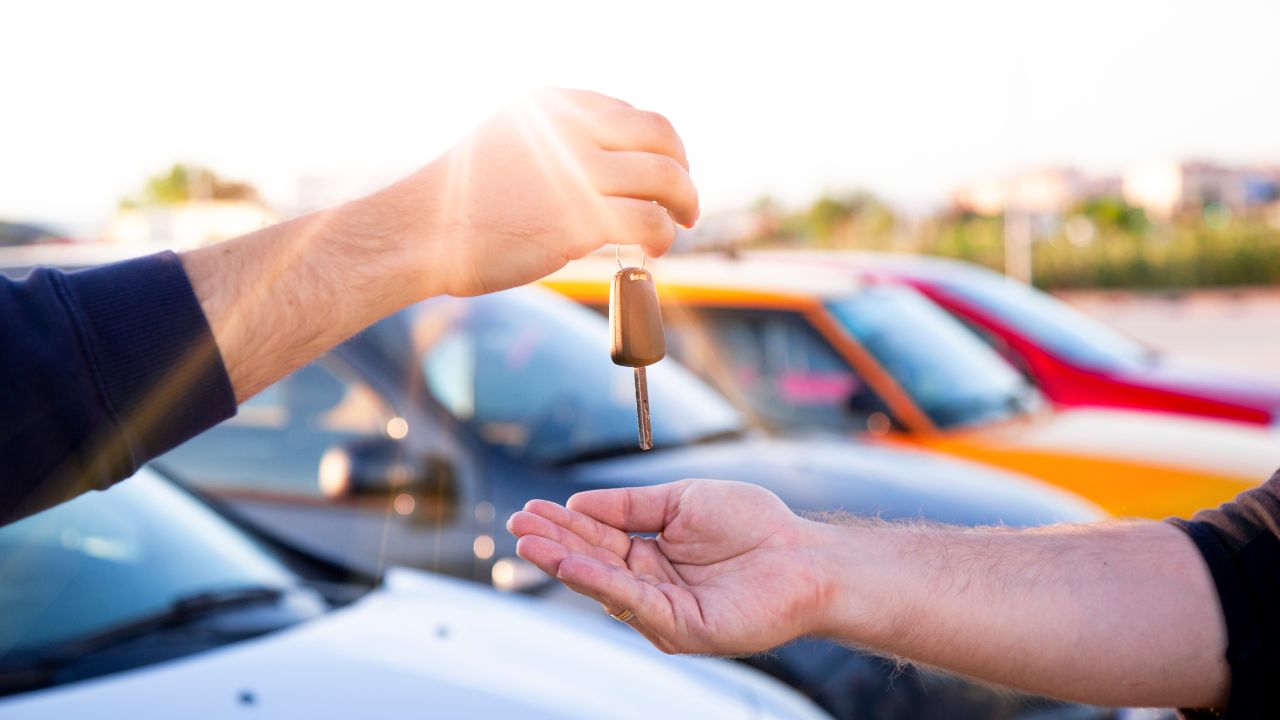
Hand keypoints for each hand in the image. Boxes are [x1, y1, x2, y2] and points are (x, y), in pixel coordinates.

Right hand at [368, 87, 698, 297]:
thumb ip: (558, 146)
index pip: (631, 115)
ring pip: (665, 178)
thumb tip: (611, 169)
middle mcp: (571, 126)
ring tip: (678, 225)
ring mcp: (578, 169)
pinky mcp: (581, 217)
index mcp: (554, 103)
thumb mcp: (509, 144)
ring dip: (683, 204)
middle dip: (681, 168)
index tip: (661, 172)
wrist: (420, 233)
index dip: (657, 146)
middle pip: (660, 136)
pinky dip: (663, 236)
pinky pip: (649, 221)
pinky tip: (654, 249)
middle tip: (684, 200)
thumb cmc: (458, 202)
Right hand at [507, 479, 830, 654]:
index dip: (564, 523)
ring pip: (604, 585)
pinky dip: (600, 583)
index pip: (597, 536)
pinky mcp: (681, 629)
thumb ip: (630, 505)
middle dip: (553, 543)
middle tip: (517, 525)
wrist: (806, 556)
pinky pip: (633, 602)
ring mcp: (664, 609)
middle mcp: (651, 584)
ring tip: (531, 543)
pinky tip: (572, 563)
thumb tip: (577, 501)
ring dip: (565, 563)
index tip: (530, 509)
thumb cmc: (755, 525)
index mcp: (651, 552)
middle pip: (592, 562)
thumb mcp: (681, 500)